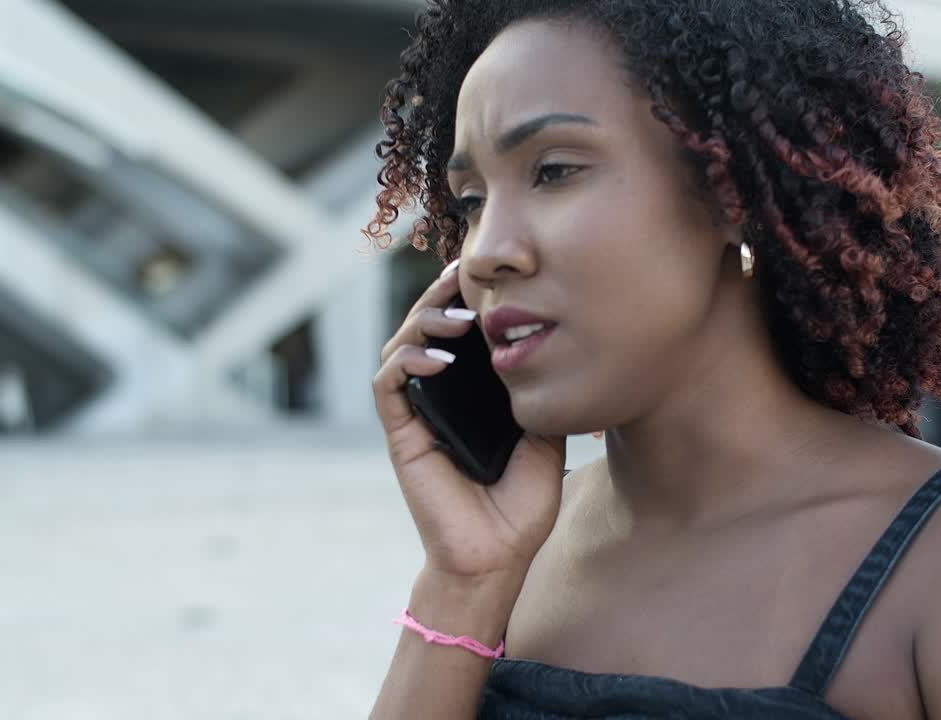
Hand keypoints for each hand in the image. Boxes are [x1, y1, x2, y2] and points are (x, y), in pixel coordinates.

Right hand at [373, 259, 566, 582]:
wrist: (499, 556)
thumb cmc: (523, 505)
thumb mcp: (546, 437)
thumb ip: (540, 394)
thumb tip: (552, 348)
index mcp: (472, 395)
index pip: (460, 333)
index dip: (467, 299)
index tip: (489, 272)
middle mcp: (441, 397)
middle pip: (426, 328)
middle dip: (442, 296)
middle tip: (465, 274)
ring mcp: (418, 414)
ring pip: (401, 346)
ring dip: (424, 323)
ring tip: (458, 320)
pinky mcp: (401, 435)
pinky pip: (388, 386)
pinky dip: (407, 362)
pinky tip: (437, 358)